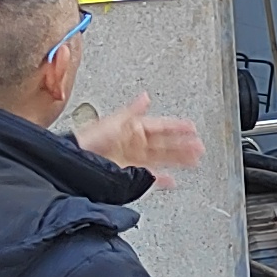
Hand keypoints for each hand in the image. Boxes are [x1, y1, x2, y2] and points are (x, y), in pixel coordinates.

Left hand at [75, 90, 203, 183]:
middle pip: (166, 145)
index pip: (162, 127)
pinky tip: (172, 180)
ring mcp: (135, 161)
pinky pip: (151, 176)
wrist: (76, 162)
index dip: (177, 127)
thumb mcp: (113, 122)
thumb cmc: (89, 140)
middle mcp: (136, 145)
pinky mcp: (131, 175)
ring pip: (163, 159)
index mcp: (134, 129)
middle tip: (199, 146)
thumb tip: (146, 97)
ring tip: (195, 160)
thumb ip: (132, 111)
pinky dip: (162, 179)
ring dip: (179, 160)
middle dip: (184, 145)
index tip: (192, 127)